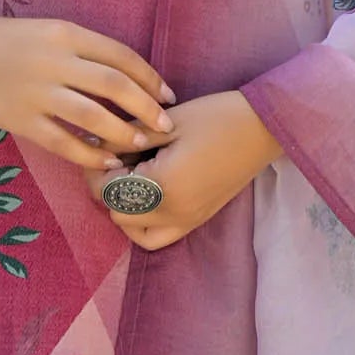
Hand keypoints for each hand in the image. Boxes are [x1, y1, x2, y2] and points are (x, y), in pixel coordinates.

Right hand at [0, 12, 177, 170]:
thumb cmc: (1, 41)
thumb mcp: (45, 32)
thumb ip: (80, 50)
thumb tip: (124, 78)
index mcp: (64, 33)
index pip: (120, 56)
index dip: (150, 78)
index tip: (167, 95)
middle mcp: (53, 60)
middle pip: (115, 85)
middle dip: (147, 108)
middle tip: (166, 126)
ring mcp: (35, 91)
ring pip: (93, 116)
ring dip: (123, 133)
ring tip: (141, 144)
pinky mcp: (19, 119)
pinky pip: (62, 142)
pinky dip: (90, 153)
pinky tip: (106, 160)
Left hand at [83, 91, 282, 250]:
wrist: (261, 128)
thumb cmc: (215, 116)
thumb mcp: (165, 122)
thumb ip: (125, 137)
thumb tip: (93, 145)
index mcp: (163, 186)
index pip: (108, 190)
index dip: (96, 168)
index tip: (101, 145)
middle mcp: (173, 213)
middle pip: (116, 212)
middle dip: (107, 186)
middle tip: (116, 156)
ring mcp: (187, 221)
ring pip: (133, 230)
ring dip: (123, 207)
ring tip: (130, 176)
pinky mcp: (196, 221)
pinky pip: (157, 237)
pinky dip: (142, 223)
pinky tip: (146, 194)